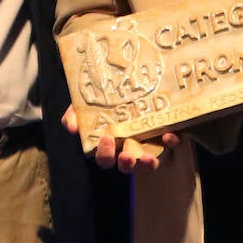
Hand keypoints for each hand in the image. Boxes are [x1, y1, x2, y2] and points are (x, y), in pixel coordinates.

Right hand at [63, 105, 177, 172]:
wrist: (127, 77)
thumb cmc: (101, 99)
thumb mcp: (83, 104)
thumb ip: (74, 114)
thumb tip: (71, 127)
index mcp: (108, 144)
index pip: (105, 158)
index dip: (105, 154)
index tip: (106, 139)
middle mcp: (128, 147)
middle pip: (127, 165)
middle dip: (126, 164)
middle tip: (126, 156)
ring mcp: (148, 142)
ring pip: (148, 162)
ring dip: (148, 163)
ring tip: (149, 159)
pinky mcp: (165, 133)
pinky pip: (171, 143)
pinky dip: (171, 142)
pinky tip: (169, 136)